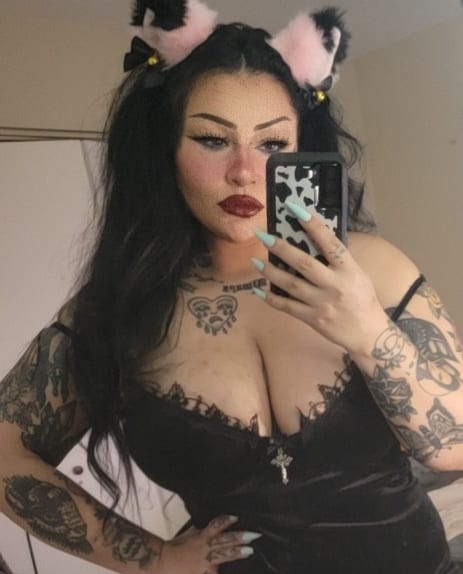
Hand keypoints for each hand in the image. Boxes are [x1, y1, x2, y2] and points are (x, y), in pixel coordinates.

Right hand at [156, 515, 258, 573]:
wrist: (161, 561)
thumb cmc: (174, 547)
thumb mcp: (190, 534)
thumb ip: (202, 531)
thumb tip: (212, 525)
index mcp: (201, 536)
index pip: (215, 525)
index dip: (226, 520)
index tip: (236, 517)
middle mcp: (204, 548)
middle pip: (224, 541)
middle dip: (239, 538)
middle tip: (254, 535)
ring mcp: (204, 562)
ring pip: (223, 555)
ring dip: (237, 552)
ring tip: (250, 550)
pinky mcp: (202, 573)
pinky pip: (214, 572)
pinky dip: (221, 571)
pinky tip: (234, 572)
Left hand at [253, 206, 386, 353]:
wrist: (369, 334)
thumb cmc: (363, 300)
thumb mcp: (357, 275)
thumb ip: (338, 261)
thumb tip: (313, 241)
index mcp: (349, 270)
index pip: (330, 243)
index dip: (312, 225)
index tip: (294, 209)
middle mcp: (335, 285)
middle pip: (304, 263)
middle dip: (281, 247)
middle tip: (262, 235)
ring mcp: (322, 303)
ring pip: (291, 284)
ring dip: (270, 271)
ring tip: (255, 260)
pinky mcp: (313, 319)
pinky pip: (288, 307)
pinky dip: (271, 298)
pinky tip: (258, 291)